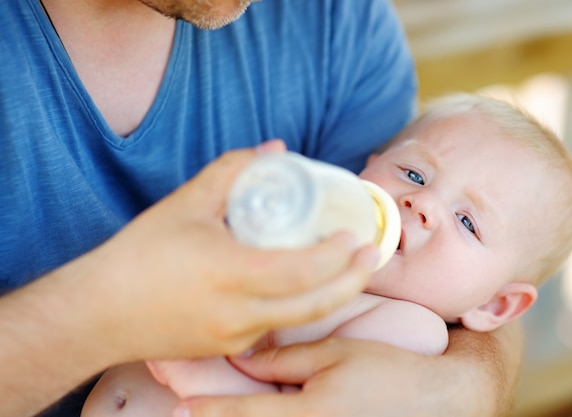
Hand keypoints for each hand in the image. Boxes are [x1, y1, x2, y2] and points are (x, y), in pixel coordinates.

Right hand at [76, 141, 379, 362]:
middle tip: (371, 254)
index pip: (304, 271)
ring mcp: (235, 337)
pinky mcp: (227, 348)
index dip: (337, 254)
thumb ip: (234, 169)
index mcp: (231, 274)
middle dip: (354, 281)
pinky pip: (275, 328)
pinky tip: (303, 287)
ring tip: (349, 270)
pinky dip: (299, 308)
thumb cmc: (140, 255)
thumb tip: (276, 150)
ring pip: (300, 320)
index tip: (354, 234)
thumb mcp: (187, 202)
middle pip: (316, 305)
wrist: (99, 313)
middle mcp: (239, 314)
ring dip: (332, 296)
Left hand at [174, 336, 502, 416]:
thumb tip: (245, 358)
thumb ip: (286, 359)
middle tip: (187, 414)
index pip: (245, 415)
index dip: (211, 411)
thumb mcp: (334, 354)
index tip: (181, 408)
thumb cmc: (387, 370)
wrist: (437, 400)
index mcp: (305, 414)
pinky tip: (263, 414)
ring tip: (215, 415)